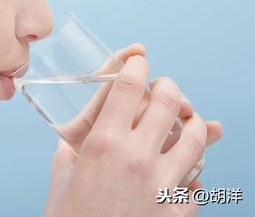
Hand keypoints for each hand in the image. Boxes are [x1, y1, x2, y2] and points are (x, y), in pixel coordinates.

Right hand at [43, 43, 222, 216]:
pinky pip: (199, 180)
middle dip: (168, 85)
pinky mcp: (179, 211)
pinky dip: (194, 171)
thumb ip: (74, 142)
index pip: (127, 87)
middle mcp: (137, 158)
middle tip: (164, 85)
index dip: (134, 66)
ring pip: (196, 136)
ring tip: (188, 120)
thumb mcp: (63, 171)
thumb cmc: (67, 216)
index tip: (137, 61)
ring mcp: (164, 185)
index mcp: (103, 144)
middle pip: (168, 101)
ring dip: (192, 122)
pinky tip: (186, 171)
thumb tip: (83, 125)